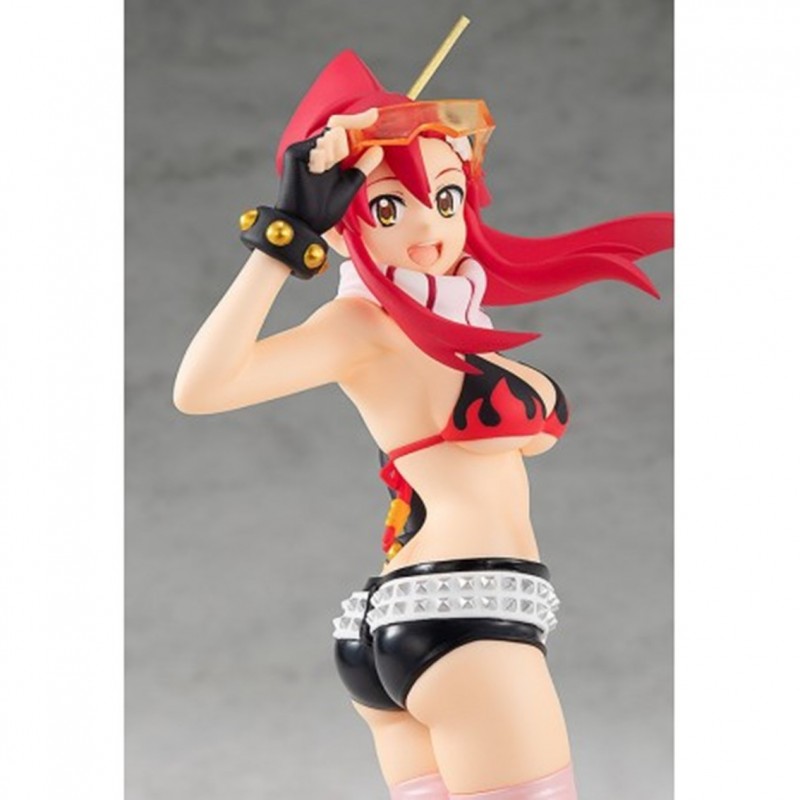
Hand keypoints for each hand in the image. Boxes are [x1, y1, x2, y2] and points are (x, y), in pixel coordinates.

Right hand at [276, 109, 383, 233]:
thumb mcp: (350, 185)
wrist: (304, 225)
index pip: (345, 129)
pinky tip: (316, 172)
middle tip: (336, 165)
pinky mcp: (294, 153)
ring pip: (330, 136)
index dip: (359, 120)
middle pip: (339, 128)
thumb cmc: (322, 209)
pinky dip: (322, 159)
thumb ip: (363, 166)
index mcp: (329, 155)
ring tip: (322, 174)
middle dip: (344, 146)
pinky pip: (317, 147)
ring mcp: (303, 149)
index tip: (375, 114)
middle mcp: (316, 149)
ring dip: (334, 155)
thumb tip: (378, 149)